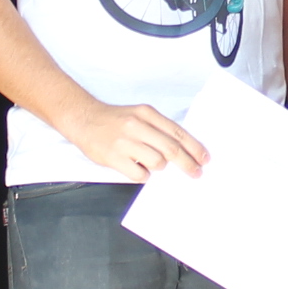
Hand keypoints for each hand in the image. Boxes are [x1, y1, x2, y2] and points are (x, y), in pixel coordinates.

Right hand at [68, 100, 206, 180]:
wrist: (83, 118)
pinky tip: (138, 169)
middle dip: (188, 164)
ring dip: (160, 168)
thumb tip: (182, 151)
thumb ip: (158, 129)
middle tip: (196, 173)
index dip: (194, 148)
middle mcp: (137, 126)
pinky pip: (139, 174)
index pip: (178, 132)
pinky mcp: (113, 157)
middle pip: (172, 149)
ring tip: (152, 164)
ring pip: (157, 162)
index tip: (204, 158)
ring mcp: (125, 142)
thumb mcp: (138, 115)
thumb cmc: (114, 120)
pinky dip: (143, 175)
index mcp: (146, 113)